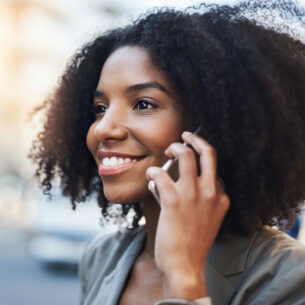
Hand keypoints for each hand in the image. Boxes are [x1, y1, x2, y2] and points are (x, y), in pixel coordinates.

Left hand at [146, 131, 229, 298]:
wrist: (185, 265)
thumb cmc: (193, 243)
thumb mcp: (208, 220)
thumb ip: (202, 200)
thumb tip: (180, 181)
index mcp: (221, 197)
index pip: (214, 168)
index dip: (201, 158)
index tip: (192, 155)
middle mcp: (211, 192)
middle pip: (208, 152)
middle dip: (196, 138)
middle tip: (185, 135)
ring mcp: (193, 195)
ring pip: (185, 154)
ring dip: (174, 147)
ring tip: (167, 151)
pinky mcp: (174, 200)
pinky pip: (160, 174)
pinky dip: (153, 172)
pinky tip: (150, 177)